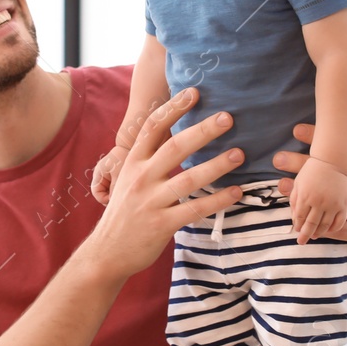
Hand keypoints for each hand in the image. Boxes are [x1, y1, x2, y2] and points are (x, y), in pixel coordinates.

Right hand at [82, 88, 244, 281]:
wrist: (106, 252)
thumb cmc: (124, 213)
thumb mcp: (127, 180)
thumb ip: (148, 160)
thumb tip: (176, 137)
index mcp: (132, 163)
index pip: (152, 128)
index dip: (173, 108)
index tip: (194, 92)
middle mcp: (140, 178)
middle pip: (175, 147)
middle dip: (203, 130)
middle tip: (228, 117)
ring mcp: (151, 201)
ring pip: (189, 179)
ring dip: (217, 165)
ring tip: (240, 154)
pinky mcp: (161, 224)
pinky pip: (195, 209)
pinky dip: (218, 200)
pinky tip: (237, 192)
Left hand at [273, 118, 346, 260]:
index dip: (324, 138)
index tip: (296, 130)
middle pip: (339, 173)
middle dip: (306, 164)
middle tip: (277, 158)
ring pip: (336, 201)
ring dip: (306, 194)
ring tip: (281, 186)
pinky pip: (340, 229)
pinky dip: (319, 224)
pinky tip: (299, 218)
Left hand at [289, 158, 346, 245]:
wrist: (334, 160)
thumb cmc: (313, 169)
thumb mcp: (299, 182)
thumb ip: (294, 199)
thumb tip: (293, 216)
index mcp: (305, 196)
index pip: (299, 217)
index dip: (297, 225)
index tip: (296, 230)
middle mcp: (318, 202)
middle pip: (310, 224)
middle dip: (305, 234)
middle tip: (302, 241)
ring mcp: (332, 204)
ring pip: (324, 225)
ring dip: (318, 232)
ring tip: (314, 236)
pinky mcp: (344, 204)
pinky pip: (339, 222)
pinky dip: (333, 229)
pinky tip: (329, 230)